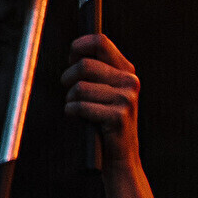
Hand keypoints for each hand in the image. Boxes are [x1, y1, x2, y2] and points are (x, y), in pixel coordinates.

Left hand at [61, 34, 142, 164]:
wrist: (120, 155)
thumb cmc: (104, 120)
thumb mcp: (106, 90)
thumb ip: (96, 70)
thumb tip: (75, 53)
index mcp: (126, 71)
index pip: (101, 42)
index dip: (79, 46)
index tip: (70, 57)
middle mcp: (129, 81)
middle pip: (85, 65)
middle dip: (68, 78)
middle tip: (68, 89)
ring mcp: (126, 98)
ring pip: (79, 88)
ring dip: (70, 100)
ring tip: (77, 108)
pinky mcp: (118, 116)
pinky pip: (80, 106)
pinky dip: (72, 112)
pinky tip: (79, 119)